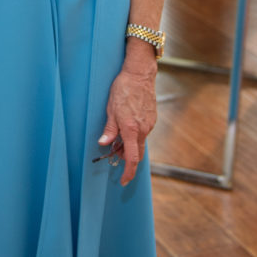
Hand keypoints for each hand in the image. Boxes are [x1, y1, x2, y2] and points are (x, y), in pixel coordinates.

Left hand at [97, 46, 157, 185]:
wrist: (139, 74)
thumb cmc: (122, 89)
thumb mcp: (110, 108)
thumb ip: (109, 129)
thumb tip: (103, 144)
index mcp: (131, 129)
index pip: (132, 158)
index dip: (128, 172)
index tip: (123, 181)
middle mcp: (143, 130)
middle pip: (137, 154)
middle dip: (127, 159)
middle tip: (115, 156)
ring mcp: (149, 125)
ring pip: (140, 143)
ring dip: (130, 146)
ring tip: (118, 138)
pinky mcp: (152, 119)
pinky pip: (143, 133)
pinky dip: (135, 136)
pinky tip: (127, 126)